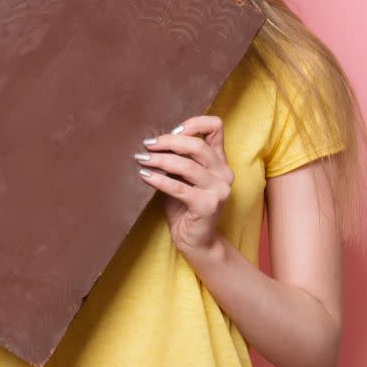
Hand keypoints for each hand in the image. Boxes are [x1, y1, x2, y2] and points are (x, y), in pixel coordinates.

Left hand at [135, 115, 233, 255]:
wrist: (197, 243)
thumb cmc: (185, 208)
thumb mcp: (182, 178)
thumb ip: (177, 159)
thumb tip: (153, 141)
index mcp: (220, 161)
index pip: (216, 127)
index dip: (193, 124)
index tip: (170, 132)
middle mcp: (224, 173)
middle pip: (197, 145)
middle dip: (168, 142)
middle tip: (148, 145)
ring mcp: (218, 190)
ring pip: (187, 165)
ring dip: (160, 160)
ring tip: (142, 160)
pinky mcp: (207, 206)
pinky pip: (179, 188)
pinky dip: (158, 180)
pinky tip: (144, 176)